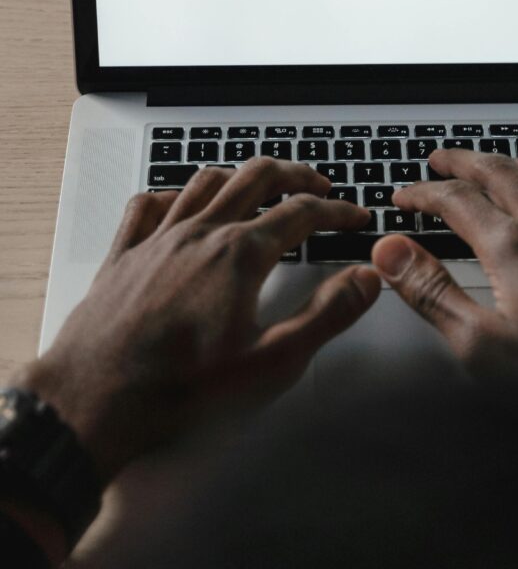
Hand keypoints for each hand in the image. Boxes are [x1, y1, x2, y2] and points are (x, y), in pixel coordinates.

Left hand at [14, 158, 379, 484]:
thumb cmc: (178, 388)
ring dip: (241, 176)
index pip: (302, 214)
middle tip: (319, 186)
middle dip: (295, 175)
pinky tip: (180, 203)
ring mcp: (158, 239)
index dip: (337, 212)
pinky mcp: (124, 254)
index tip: (354, 217)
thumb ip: (326, 316)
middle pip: (257, 177)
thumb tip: (365, 280)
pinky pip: (148, 204)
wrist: (93, 402)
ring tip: (261, 184)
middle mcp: (200, 234)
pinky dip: (172, 194)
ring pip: (205, 181)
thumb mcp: (271, 362)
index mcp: (239, 255)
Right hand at [371, 149, 517, 384]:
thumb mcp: (482, 346)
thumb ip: (431, 292)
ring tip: (503, 162)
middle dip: (464, 161)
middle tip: (441, 159)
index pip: (455, 201)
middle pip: (500, 172)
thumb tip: (390, 252)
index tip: (404, 198)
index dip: (423, 193)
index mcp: (512, 248)